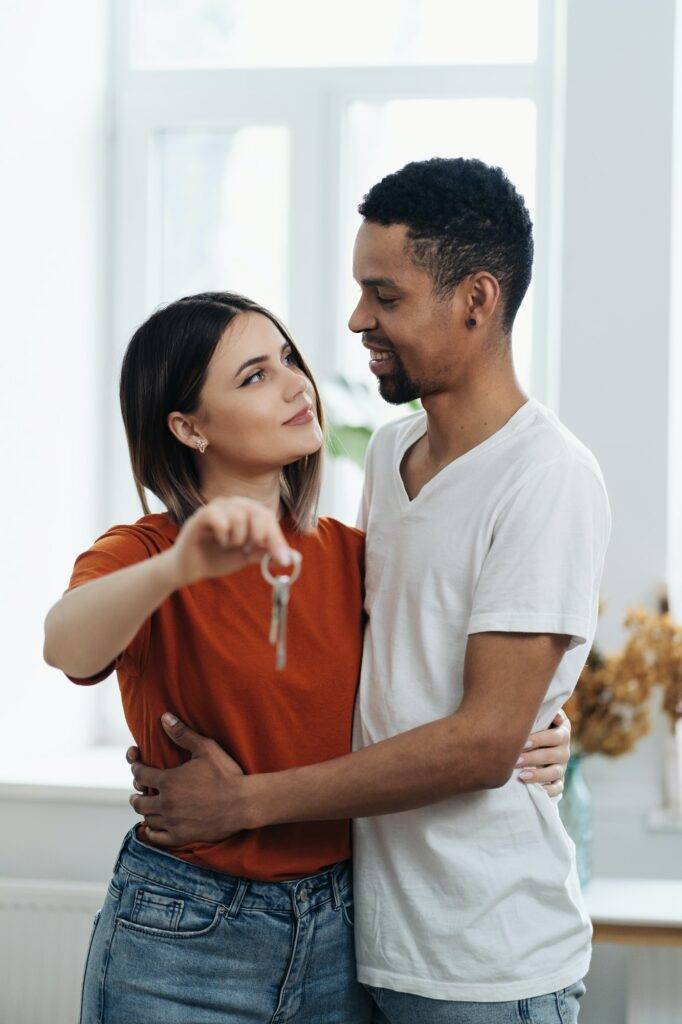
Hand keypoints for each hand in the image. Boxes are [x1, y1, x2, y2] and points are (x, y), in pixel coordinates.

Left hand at [126, 713, 253, 845]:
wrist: (243, 803)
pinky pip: (158, 837)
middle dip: (136, 793)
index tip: (137, 766)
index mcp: (168, 781)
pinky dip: (151, 832)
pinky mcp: (181, 836)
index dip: (136, 768)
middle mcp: (166, 803)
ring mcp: (173, 822)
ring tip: (145, 807)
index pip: (141, 774)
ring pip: (147, 818)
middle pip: (139, 801)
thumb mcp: (206, 748)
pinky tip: (151, 828)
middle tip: (137, 791)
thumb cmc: (226, 774)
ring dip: (143, 811)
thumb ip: (183, 734)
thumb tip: (164, 717)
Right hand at [169, 496, 293, 588]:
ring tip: (229, 545)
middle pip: (257, 511)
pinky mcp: (200, 516)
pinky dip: (224, 534)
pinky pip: (220, 519)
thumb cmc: (218, 558)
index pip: (267, 516)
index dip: (277, 538)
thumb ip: (266, 553)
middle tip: (252, 549)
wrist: (190, 569)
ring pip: (240, 516)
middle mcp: (231, 504)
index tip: (282, 559)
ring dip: (239, 538)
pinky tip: (219, 542)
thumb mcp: (247, 556)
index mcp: (245, 511)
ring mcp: (215, 508)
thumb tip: (293, 557)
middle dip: (261, 535)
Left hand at [516, 708, 570, 796]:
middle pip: (553, 755)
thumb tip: (543, 708)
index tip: (523, 742)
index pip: (554, 736)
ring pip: (555, 773)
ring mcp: (562, 766)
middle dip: (533, 758)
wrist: (538, 741)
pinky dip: (548, 791)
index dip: (539, 739)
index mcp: (562, 730)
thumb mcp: (539, 715)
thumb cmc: (532, 723)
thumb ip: (539, 710)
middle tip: (515, 760)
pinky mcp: (559, 780)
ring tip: (521, 776)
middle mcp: (564, 749)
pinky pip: (557, 788)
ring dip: (539, 775)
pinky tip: (535, 790)